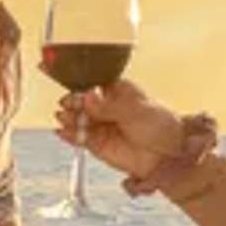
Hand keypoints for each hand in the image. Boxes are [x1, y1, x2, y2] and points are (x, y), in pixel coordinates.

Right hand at [51, 79, 198, 183]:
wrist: (168, 154)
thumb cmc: (159, 125)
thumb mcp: (136, 110)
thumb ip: (109, 106)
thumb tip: (87, 96)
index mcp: (116, 89)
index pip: (91, 80)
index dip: (75, 77)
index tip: (58, 71)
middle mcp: (104, 106)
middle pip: (80, 99)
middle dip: (71, 100)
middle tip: (69, 103)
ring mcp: (99, 124)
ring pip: (77, 118)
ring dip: (69, 117)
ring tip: (66, 118)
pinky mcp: (96, 144)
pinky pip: (78, 138)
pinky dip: (69, 135)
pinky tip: (62, 132)